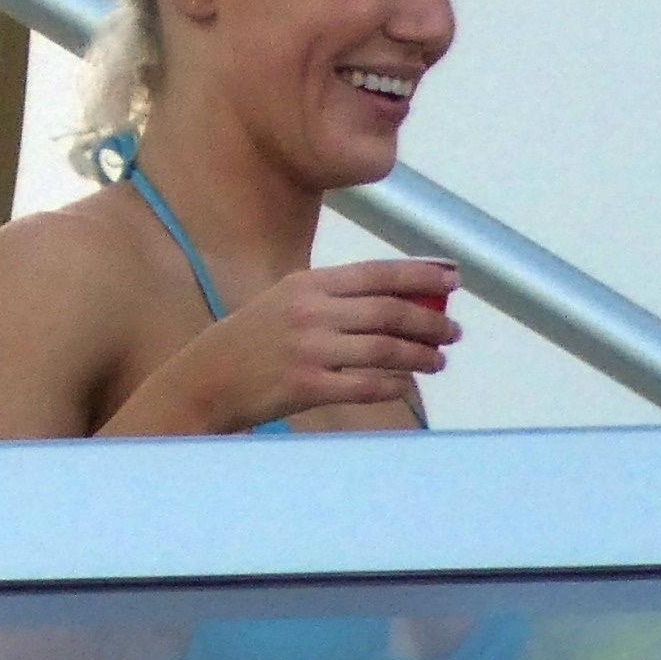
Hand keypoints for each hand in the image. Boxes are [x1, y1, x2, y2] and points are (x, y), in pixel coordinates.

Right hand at [177, 258, 460, 431]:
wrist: (206, 380)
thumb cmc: (253, 341)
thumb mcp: (287, 302)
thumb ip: (336, 297)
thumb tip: (398, 299)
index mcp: (308, 284)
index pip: (377, 273)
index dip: (421, 274)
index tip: (453, 279)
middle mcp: (310, 312)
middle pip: (390, 311)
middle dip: (430, 321)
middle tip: (454, 331)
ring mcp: (309, 350)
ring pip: (385, 349)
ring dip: (421, 355)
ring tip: (439, 360)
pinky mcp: (307, 386)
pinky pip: (367, 385)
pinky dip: (394, 385)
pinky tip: (407, 385)